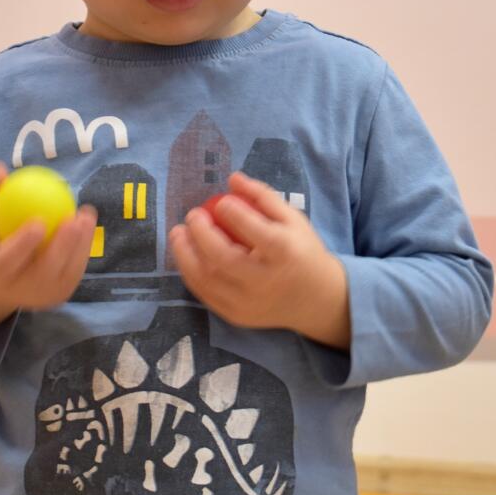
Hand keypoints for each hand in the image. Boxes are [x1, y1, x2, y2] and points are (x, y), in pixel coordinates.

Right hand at [0, 162, 97, 345]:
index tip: (39, 220)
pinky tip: (87, 224)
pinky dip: (82, 248)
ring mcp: (41, 297)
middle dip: (62, 246)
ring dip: (80, 245)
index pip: (9, 260)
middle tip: (73, 218)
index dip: (24, 243)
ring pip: (65, 272)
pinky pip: (74, 271)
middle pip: (44, 271)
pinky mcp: (58, 297)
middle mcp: (18, 290)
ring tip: (86, 215)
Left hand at [168, 171, 350, 346]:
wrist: (317, 300)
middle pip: (223, 258)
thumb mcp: (293, 220)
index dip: (232, 212)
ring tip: (178, 234)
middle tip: (191, 215)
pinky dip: (190, 274)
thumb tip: (232, 178)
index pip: (253, 230)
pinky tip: (186, 255)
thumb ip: (263, 196)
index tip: (221, 201)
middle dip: (200, 234)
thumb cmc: (302, 252)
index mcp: (284, 252)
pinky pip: (205, 295)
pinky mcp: (237, 316)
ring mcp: (249, 303)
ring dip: (185, 254)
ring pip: (208, 279)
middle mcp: (265, 281)